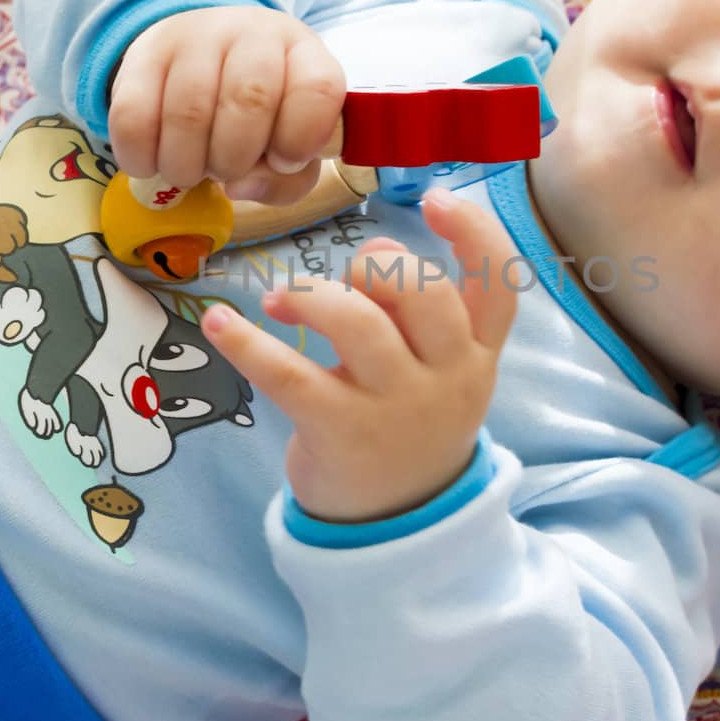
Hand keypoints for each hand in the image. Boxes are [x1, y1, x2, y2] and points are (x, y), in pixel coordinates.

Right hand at [107, 6, 346, 204]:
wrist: (200, 61)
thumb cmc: (258, 117)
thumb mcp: (288, 148)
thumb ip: (287, 179)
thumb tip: (242, 184)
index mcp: (303, 53)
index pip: (318, 88)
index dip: (301, 138)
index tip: (284, 161)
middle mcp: (253, 32)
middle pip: (249, 100)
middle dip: (235, 159)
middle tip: (225, 172)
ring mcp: (195, 35)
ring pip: (188, 111)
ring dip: (186, 165)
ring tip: (189, 172)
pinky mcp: (144, 52)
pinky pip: (134, 114)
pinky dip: (141, 156)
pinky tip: (150, 164)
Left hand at [201, 191, 519, 522]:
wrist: (395, 523)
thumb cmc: (410, 422)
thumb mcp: (442, 372)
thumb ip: (421, 316)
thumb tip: (372, 256)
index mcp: (476, 355)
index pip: (499, 286)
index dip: (474, 233)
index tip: (435, 198)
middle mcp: (446, 378)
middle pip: (425, 295)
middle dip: (379, 264)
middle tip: (350, 275)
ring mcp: (395, 408)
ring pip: (359, 325)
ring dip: (311, 294)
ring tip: (282, 302)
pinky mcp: (339, 432)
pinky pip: (289, 374)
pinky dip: (248, 343)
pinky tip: (220, 322)